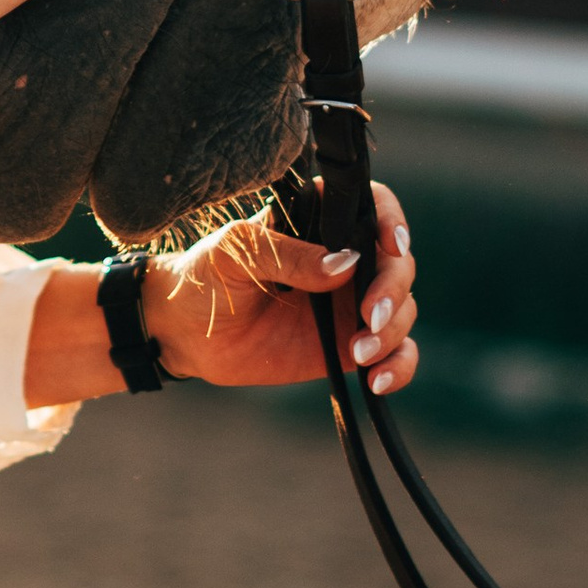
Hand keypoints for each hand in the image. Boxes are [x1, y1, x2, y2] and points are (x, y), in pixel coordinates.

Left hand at [150, 181, 419, 395]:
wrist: (184, 334)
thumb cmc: (206, 276)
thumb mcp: (236, 253)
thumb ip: (287, 254)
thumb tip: (346, 264)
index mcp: (319, 222)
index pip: (374, 207)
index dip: (392, 221)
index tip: (390, 246)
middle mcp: (345, 260)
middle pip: (398, 263)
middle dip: (393, 289)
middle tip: (369, 317)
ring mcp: (350, 304)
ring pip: (402, 308)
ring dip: (393, 330)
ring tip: (358, 353)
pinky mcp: (349, 345)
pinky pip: (394, 352)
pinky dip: (399, 365)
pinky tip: (379, 381)